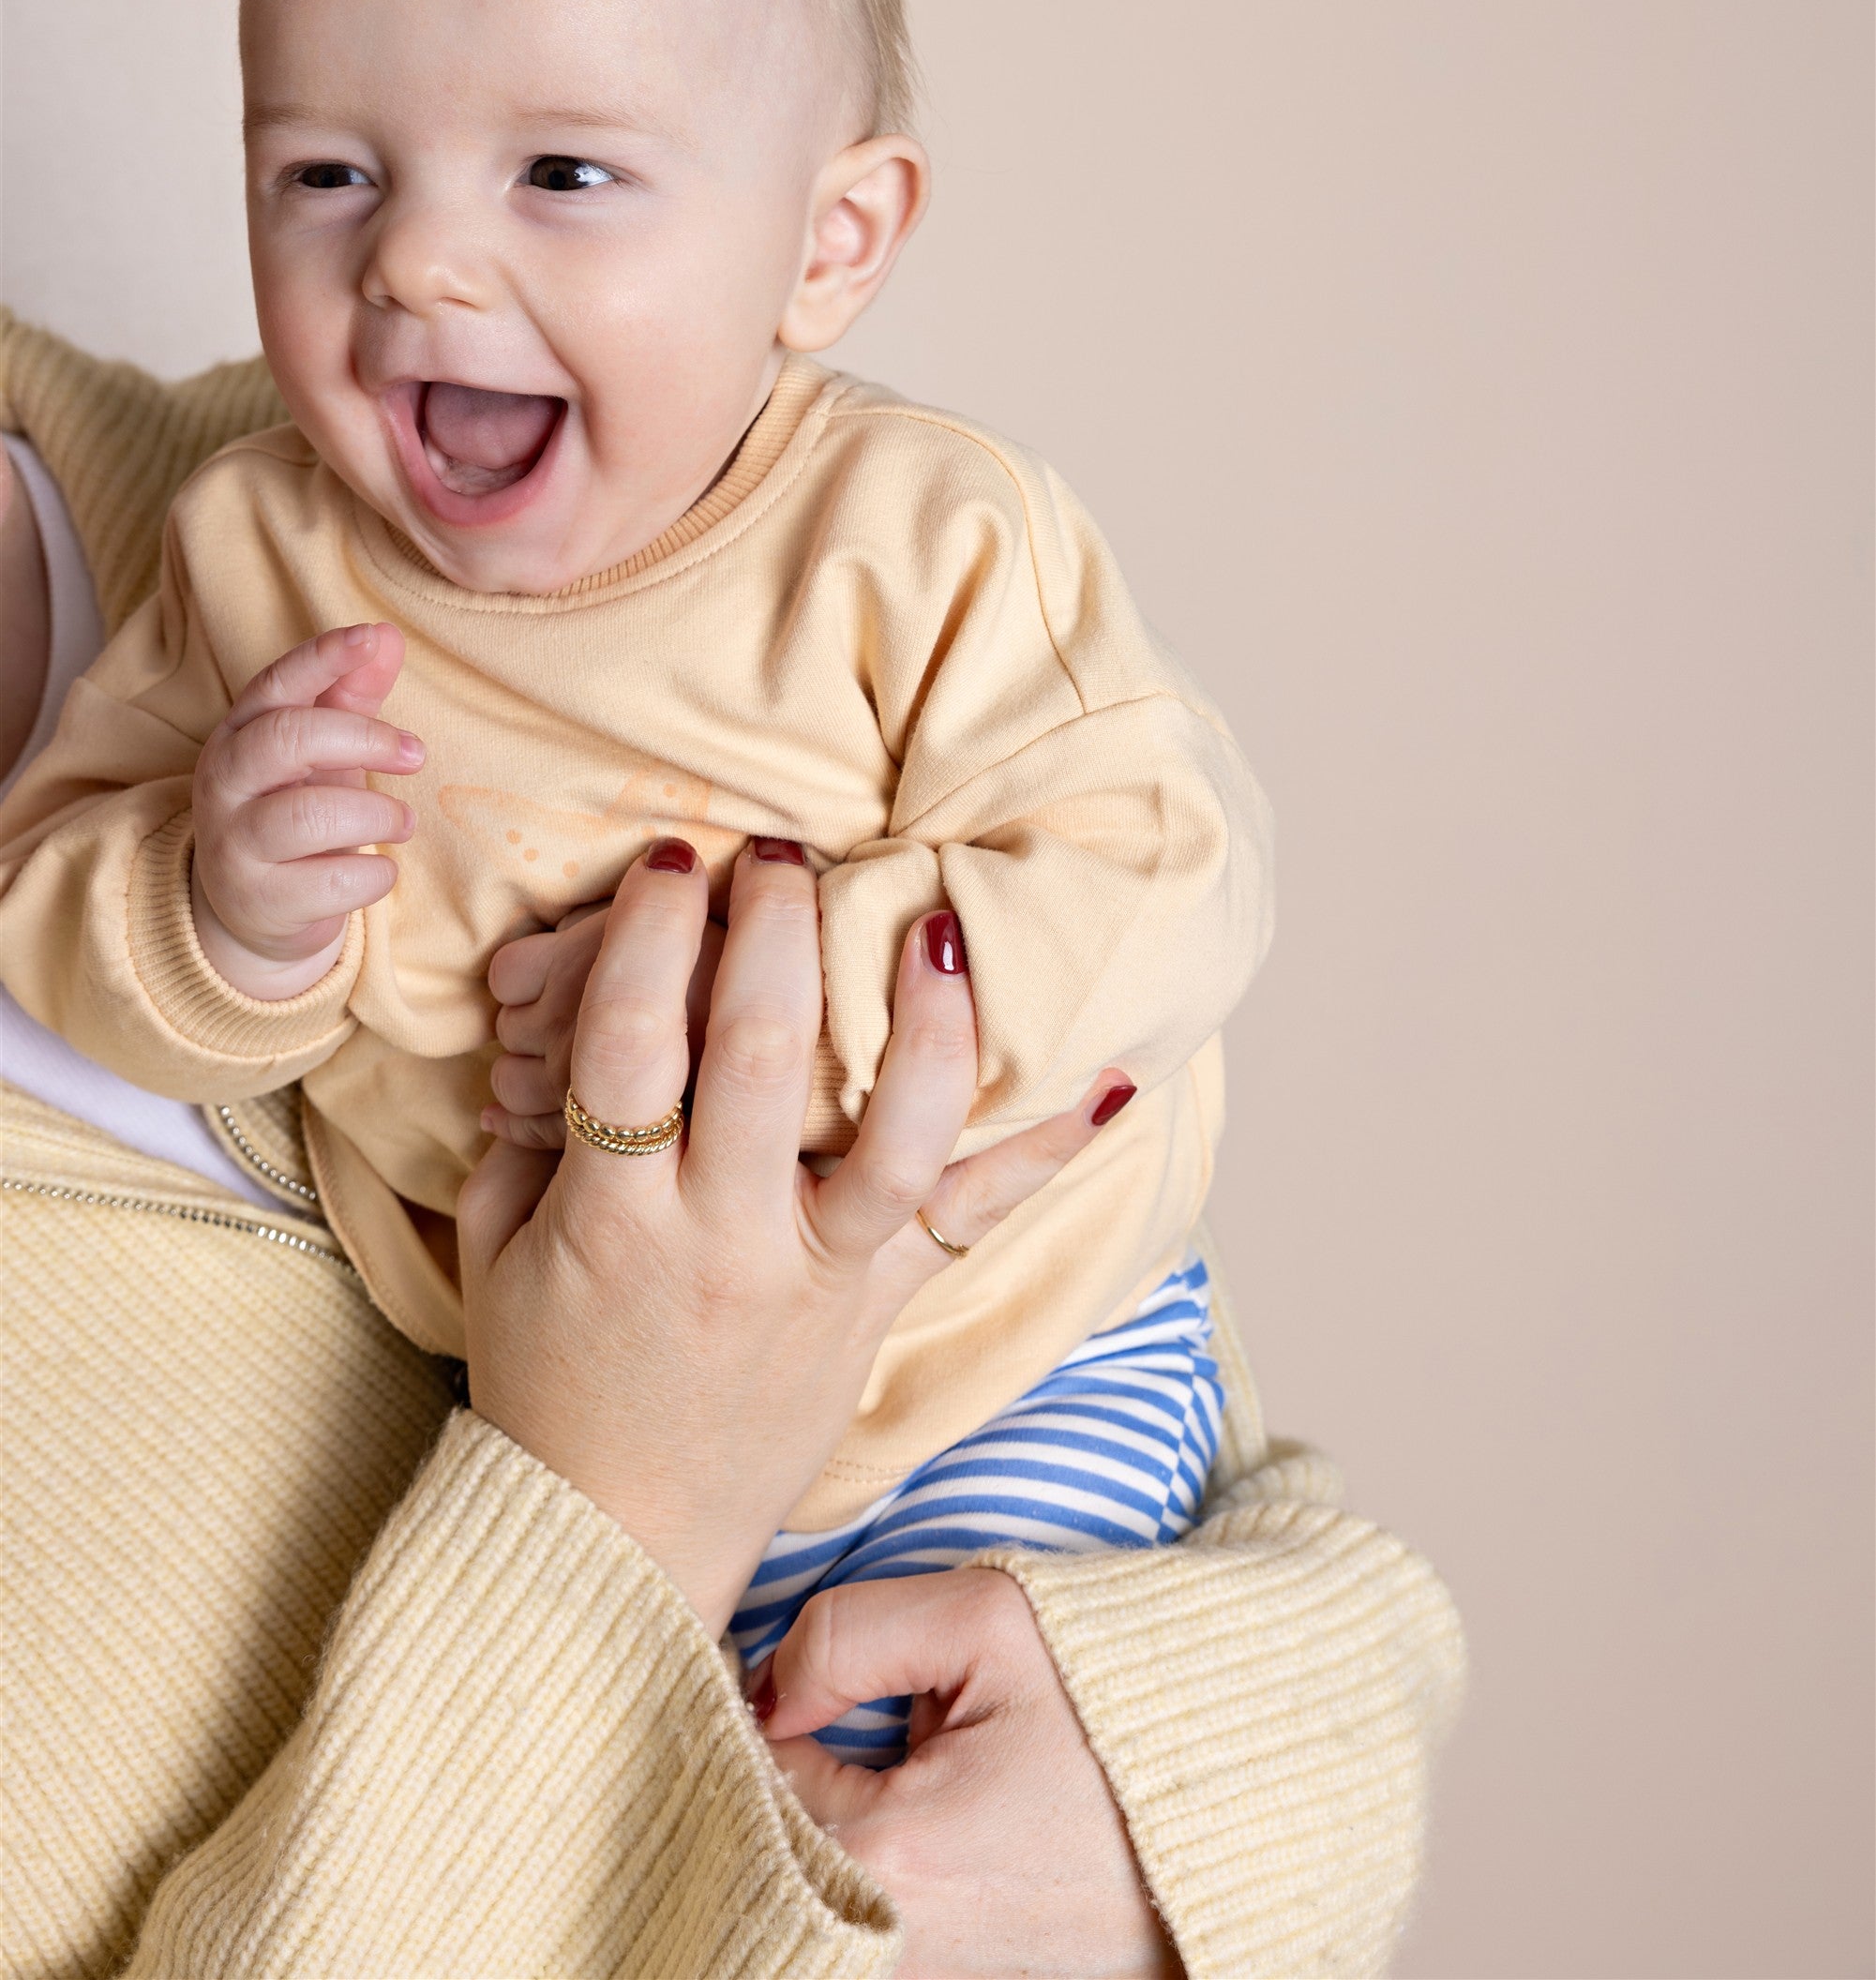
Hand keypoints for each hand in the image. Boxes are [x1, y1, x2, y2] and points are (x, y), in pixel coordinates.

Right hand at [190, 622, 423, 997]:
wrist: (255, 910)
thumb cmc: (295, 809)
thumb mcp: (322, 751)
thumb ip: (352, 694)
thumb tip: (387, 635)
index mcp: (239, 733)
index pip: (275, 684)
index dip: (322, 658)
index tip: (370, 637)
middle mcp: (224, 784)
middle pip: (287, 739)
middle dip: (365, 738)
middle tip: (416, 754)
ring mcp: (234, 845)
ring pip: (309, 816)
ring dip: (376, 815)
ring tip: (403, 822)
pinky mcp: (260, 901)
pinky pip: (330, 881)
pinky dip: (373, 873)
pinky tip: (380, 870)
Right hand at [458, 837, 1131, 1635]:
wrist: (619, 1544)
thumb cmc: (547, 1379)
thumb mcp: (499, 1247)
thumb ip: (530, 1122)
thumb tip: (562, 988)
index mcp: (615, 1222)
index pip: (630, 1044)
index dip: (652, 936)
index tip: (674, 863)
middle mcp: (728, 1242)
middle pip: (764, 1057)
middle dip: (778, 929)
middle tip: (783, 855)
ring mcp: (819, 1278)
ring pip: (895, 1139)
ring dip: (923, 1021)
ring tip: (936, 923)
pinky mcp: (881, 1306)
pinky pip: (973, 1222)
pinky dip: (1044, 1152)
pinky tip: (1113, 1085)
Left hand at [761, 1568, 1180, 1978]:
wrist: (1238, 1816)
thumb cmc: (1121, 1713)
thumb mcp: (990, 1620)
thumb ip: (847, 1634)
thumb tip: (766, 1688)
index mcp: (890, 1860)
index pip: (742, 1775)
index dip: (757, 1705)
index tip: (796, 1673)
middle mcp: (892, 1948)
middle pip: (765, 1841)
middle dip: (782, 1765)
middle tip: (829, 1706)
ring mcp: (926, 1977)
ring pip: (806, 1882)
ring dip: (818, 1813)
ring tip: (877, 1753)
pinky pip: (857, 1918)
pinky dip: (856, 1861)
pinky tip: (907, 1809)